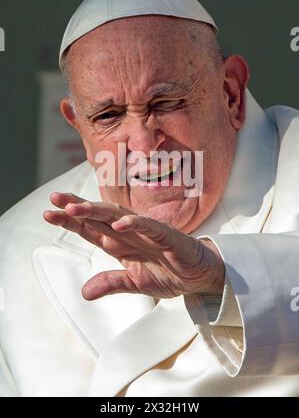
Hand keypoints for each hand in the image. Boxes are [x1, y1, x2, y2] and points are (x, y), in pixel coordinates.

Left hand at [44, 193, 224, 299]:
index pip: (90, 229)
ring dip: (97, 211)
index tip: (48, 213)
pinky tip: (119, 223)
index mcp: (120, 243)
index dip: (71, 221)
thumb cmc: (168, 273)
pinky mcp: (167, 236)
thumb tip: (84, 293)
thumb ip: (111, 283)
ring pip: (119, 217)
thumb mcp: (135, 283)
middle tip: (54, 198)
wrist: (199, 276)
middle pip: (99, 217)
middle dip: (76, 208)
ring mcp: (147, 232)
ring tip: (75, 207)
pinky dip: (134, 224)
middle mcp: (130, 233)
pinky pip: (149, 227)